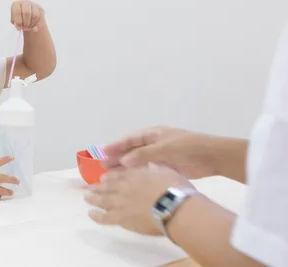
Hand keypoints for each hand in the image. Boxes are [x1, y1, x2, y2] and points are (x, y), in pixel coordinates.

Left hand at [11, 0, 43, 31]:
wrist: (27, 17)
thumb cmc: (19, 19)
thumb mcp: (15, 22)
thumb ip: (17, 25)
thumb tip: (20, 27)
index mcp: (16, 5)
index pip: (17, 11)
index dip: (18, 20)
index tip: (19, 26)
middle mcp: (25, 3)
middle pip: (27, 13)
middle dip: (26, 23)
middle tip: (25, 28)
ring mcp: (33, 4)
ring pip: (34, 16)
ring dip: (32, 24)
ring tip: (29, 27)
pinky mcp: (40, 8)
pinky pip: (40, 17)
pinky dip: (37, 23)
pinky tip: (33, 24)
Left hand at [84, 164, 193, 235]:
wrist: (173, 207)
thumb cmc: (175, 189)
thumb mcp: (168, 171)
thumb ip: (157, 167)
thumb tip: (153, 163)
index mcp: (135, 175)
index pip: (119, 175)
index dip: (110, 176)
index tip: (103, 177)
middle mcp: (124, 186)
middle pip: (107, 186)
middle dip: (96, 186)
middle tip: (87, 186)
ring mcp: (120, 201)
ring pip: (102, 199)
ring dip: (93, 197)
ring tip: (86, 196)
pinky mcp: (121, 217)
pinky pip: (104, 217)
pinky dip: (96, 216)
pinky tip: (90, 214)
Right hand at [102, 126, 216, 179]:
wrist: (213, 157)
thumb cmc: (188, 147)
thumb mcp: (164, 148)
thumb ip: (143, 155)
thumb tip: (123, 161)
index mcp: (153, 134)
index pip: (130, 140)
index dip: (116, 146)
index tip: (102, 153)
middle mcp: (154, 143)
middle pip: (132, 151)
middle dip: (118, 158)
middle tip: (103, 168)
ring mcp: (160, 156)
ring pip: (138, 162)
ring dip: (126, 168)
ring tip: (113, 176)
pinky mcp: (166, 167)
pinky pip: (148, 170)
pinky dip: (138, 174)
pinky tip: (130, 182)